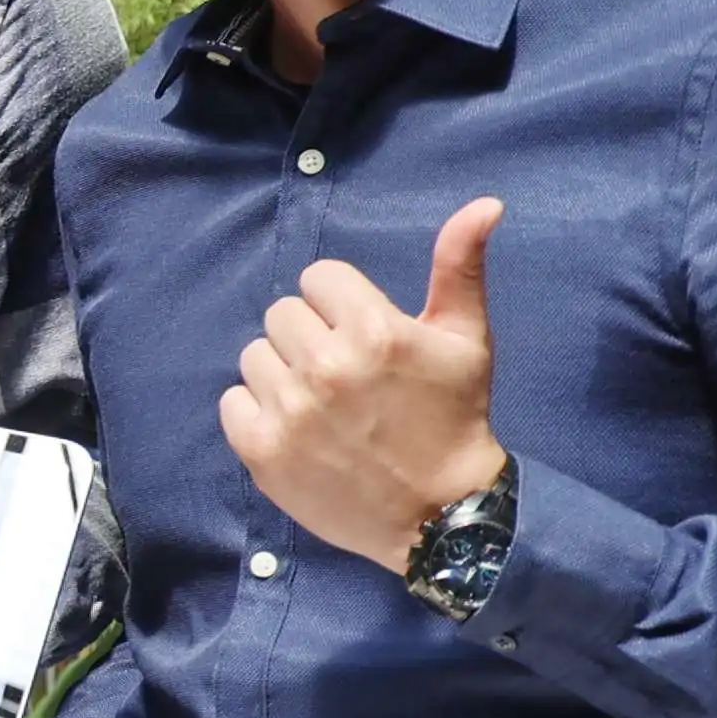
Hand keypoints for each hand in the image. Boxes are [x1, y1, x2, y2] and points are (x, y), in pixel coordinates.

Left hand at [222, 195, 508, 570]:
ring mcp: (290, 411)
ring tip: (322, 404)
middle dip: (311, 336)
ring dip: (283, 374)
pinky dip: (256, 413)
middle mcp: (327, 367)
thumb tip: (484, 203)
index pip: (319, 279)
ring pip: (255, 356)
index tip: (364, 335)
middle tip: (345, 374)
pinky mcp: (262, 451)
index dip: (341, 304)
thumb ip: (460, 267)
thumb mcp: (467, 339)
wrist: (442, 514)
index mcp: (374, 331)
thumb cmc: (455, 417)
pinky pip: (232, 402)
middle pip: (282, 314)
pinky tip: (297, 430)